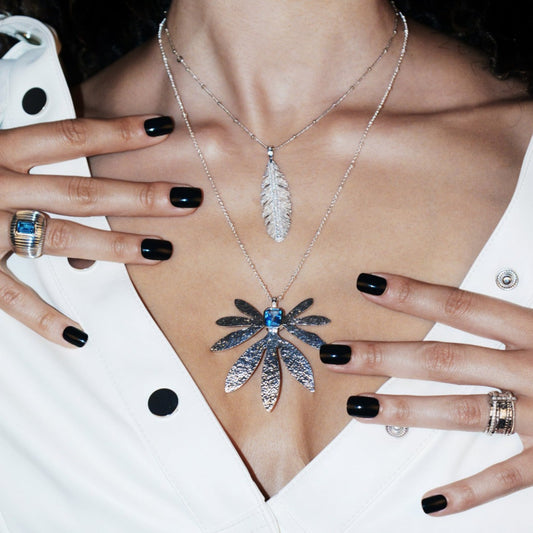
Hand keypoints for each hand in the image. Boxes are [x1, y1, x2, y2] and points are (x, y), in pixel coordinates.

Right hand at [0, 115, 201, 347]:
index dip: (118, 132)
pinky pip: (8, 298)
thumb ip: (18, 137)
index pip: (67, 136)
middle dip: (138, 196)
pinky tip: (78, 335)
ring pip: (59, 238)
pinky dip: (41, 318)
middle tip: (186, 199)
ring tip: (160, 252)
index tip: (163, 128)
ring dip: (115, 246)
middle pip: (80, 190)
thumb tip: (58, 82)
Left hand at [320, 273, 532, 515]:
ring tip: (357, 409)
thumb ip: (520, 317)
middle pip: (445, 358)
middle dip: (385, 355)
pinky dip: (472, 493)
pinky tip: (430, 504)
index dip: (414, 294)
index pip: (464, 305)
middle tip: (335, 354)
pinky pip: (512, 478)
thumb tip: (486, 295)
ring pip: (464, 413)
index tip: (367, 283)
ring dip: (406, 410)